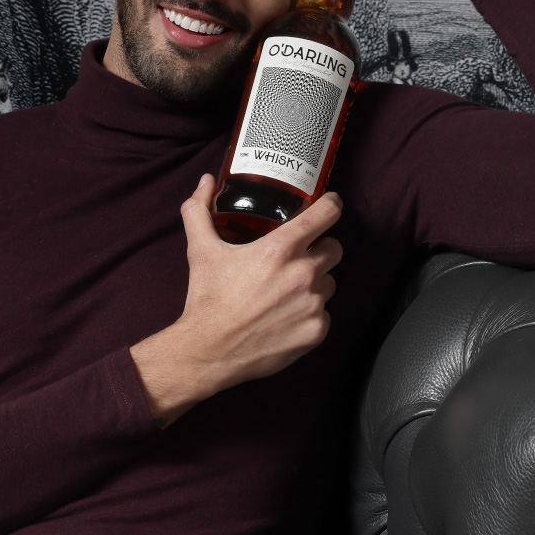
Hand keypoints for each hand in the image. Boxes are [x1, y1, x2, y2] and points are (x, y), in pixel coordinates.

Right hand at [129, 174, 343, 425]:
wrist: (209, 351)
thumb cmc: (208, 299)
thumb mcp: (201, 250)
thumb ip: (199, 211)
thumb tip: (205, 182)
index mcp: (280, 249)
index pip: (326, 214)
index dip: (331, 204)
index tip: (330, 204)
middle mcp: (303, 274)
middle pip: (334, 248)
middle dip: (320, 249)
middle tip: (298, 257)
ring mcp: (313, 304)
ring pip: (330, 282)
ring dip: (315, 283)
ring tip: (287, 291)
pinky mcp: (316, 331)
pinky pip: (324, 313)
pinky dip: (310, 313)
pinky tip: (286, 316)